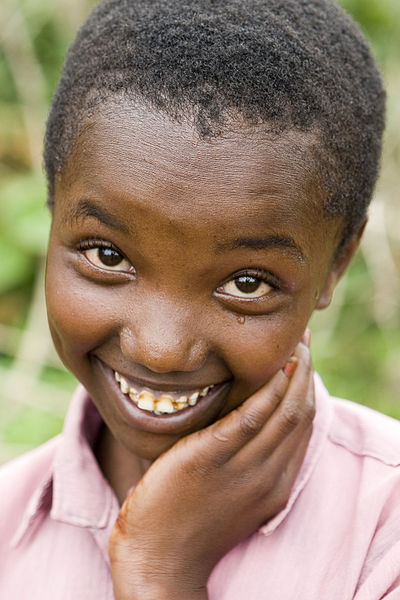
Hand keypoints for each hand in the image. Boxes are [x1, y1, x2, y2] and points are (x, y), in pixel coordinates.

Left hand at [109, 339, 313, 599]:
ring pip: (284, 413)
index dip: (308, 391)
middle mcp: (267, 476)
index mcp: (275, 485)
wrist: (159, 558)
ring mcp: (241, 468)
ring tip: (295, 345)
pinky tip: (274, 368)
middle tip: (304, 343)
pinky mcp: (211, 457)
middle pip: (300, 416)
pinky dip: (268, 391)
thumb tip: (251, 425)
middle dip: (307, 376)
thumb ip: (247, 463)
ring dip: (294, 375)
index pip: (303, 428)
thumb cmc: (190, 521)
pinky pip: (250, 418)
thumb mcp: (233, 495)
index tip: (304, 363)